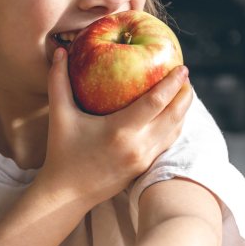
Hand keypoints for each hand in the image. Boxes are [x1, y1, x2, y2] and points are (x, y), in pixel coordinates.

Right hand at [37, 47, 192, 206]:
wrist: (67, 194)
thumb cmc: (62, 152)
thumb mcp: (60, 116)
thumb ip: (58, 82)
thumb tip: (62, 51)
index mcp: (120, 131)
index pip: (156, 102)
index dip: (171, 83)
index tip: (181, 67)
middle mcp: (137, 146)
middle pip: (174, 116)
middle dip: (184, 94)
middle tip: (185, 75)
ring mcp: (143, 159)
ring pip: (174, 131)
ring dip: (182, 110)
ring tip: (183, 92)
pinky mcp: (144, 168)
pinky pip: (167, 142)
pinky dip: (174, 126)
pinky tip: (172, 114)